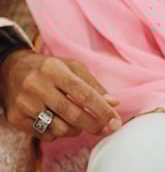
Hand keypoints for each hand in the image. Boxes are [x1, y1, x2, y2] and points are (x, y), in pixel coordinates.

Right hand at [0, 50, 121, 140]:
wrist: (11, 69)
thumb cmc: (50, 68)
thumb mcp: (73, 68)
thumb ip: (94, 86)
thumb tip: (114, 103)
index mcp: (55, 70)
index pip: (84, 94)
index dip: (102, 110)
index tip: (116, 122)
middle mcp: (37, 86)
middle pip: (72, 114)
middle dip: (93, 125)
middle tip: (105, 129)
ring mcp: (24, 103)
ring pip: (59, 128)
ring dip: (76, 130)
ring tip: (78, 123)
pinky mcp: (16, 117)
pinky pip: (45, 135)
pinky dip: (58, 133)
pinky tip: (59, 122)